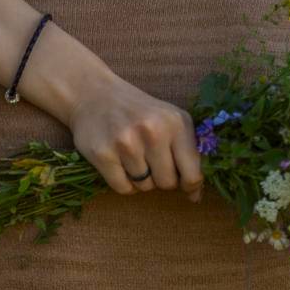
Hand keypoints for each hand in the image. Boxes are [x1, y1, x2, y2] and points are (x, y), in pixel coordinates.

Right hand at [67, 73, 204, 202]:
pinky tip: (119, 163)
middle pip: (167, 183)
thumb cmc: (138, 110)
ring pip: (145, 187)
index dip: (190, 185)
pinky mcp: (103, 154)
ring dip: (141, 179)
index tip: (184, 183)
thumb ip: (188, 153)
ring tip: (132, 156)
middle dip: (162, 178)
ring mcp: (126, 143)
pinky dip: (123, 182)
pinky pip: (123, 188)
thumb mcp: (170, 119)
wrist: (93, 93)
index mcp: (176, 122)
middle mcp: (153, 131)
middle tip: (151, 161)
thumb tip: (196, 196)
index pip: (192, 173)